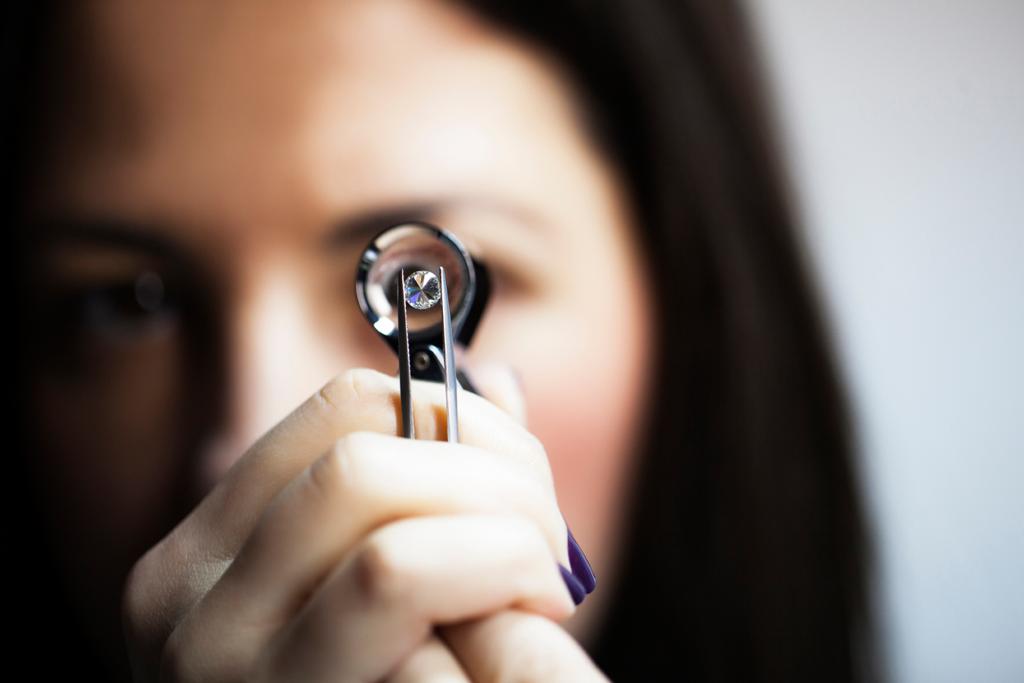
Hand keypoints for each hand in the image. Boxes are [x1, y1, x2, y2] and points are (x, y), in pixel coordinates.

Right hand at [121, 367, 605, 680]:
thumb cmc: (370, 673)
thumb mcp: (362, 580)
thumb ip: (421, 485)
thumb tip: (503, 385)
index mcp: (208, 548)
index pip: (347, 407)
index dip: (459, 418)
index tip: (514, 477)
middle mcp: (194, 608)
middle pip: (367, 466)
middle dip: (499, 486)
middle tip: (547, 548)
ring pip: (396, 560)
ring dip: (508, 559)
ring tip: (543, 598)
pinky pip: (430, 665)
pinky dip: (507, 648)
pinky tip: (515, 656)